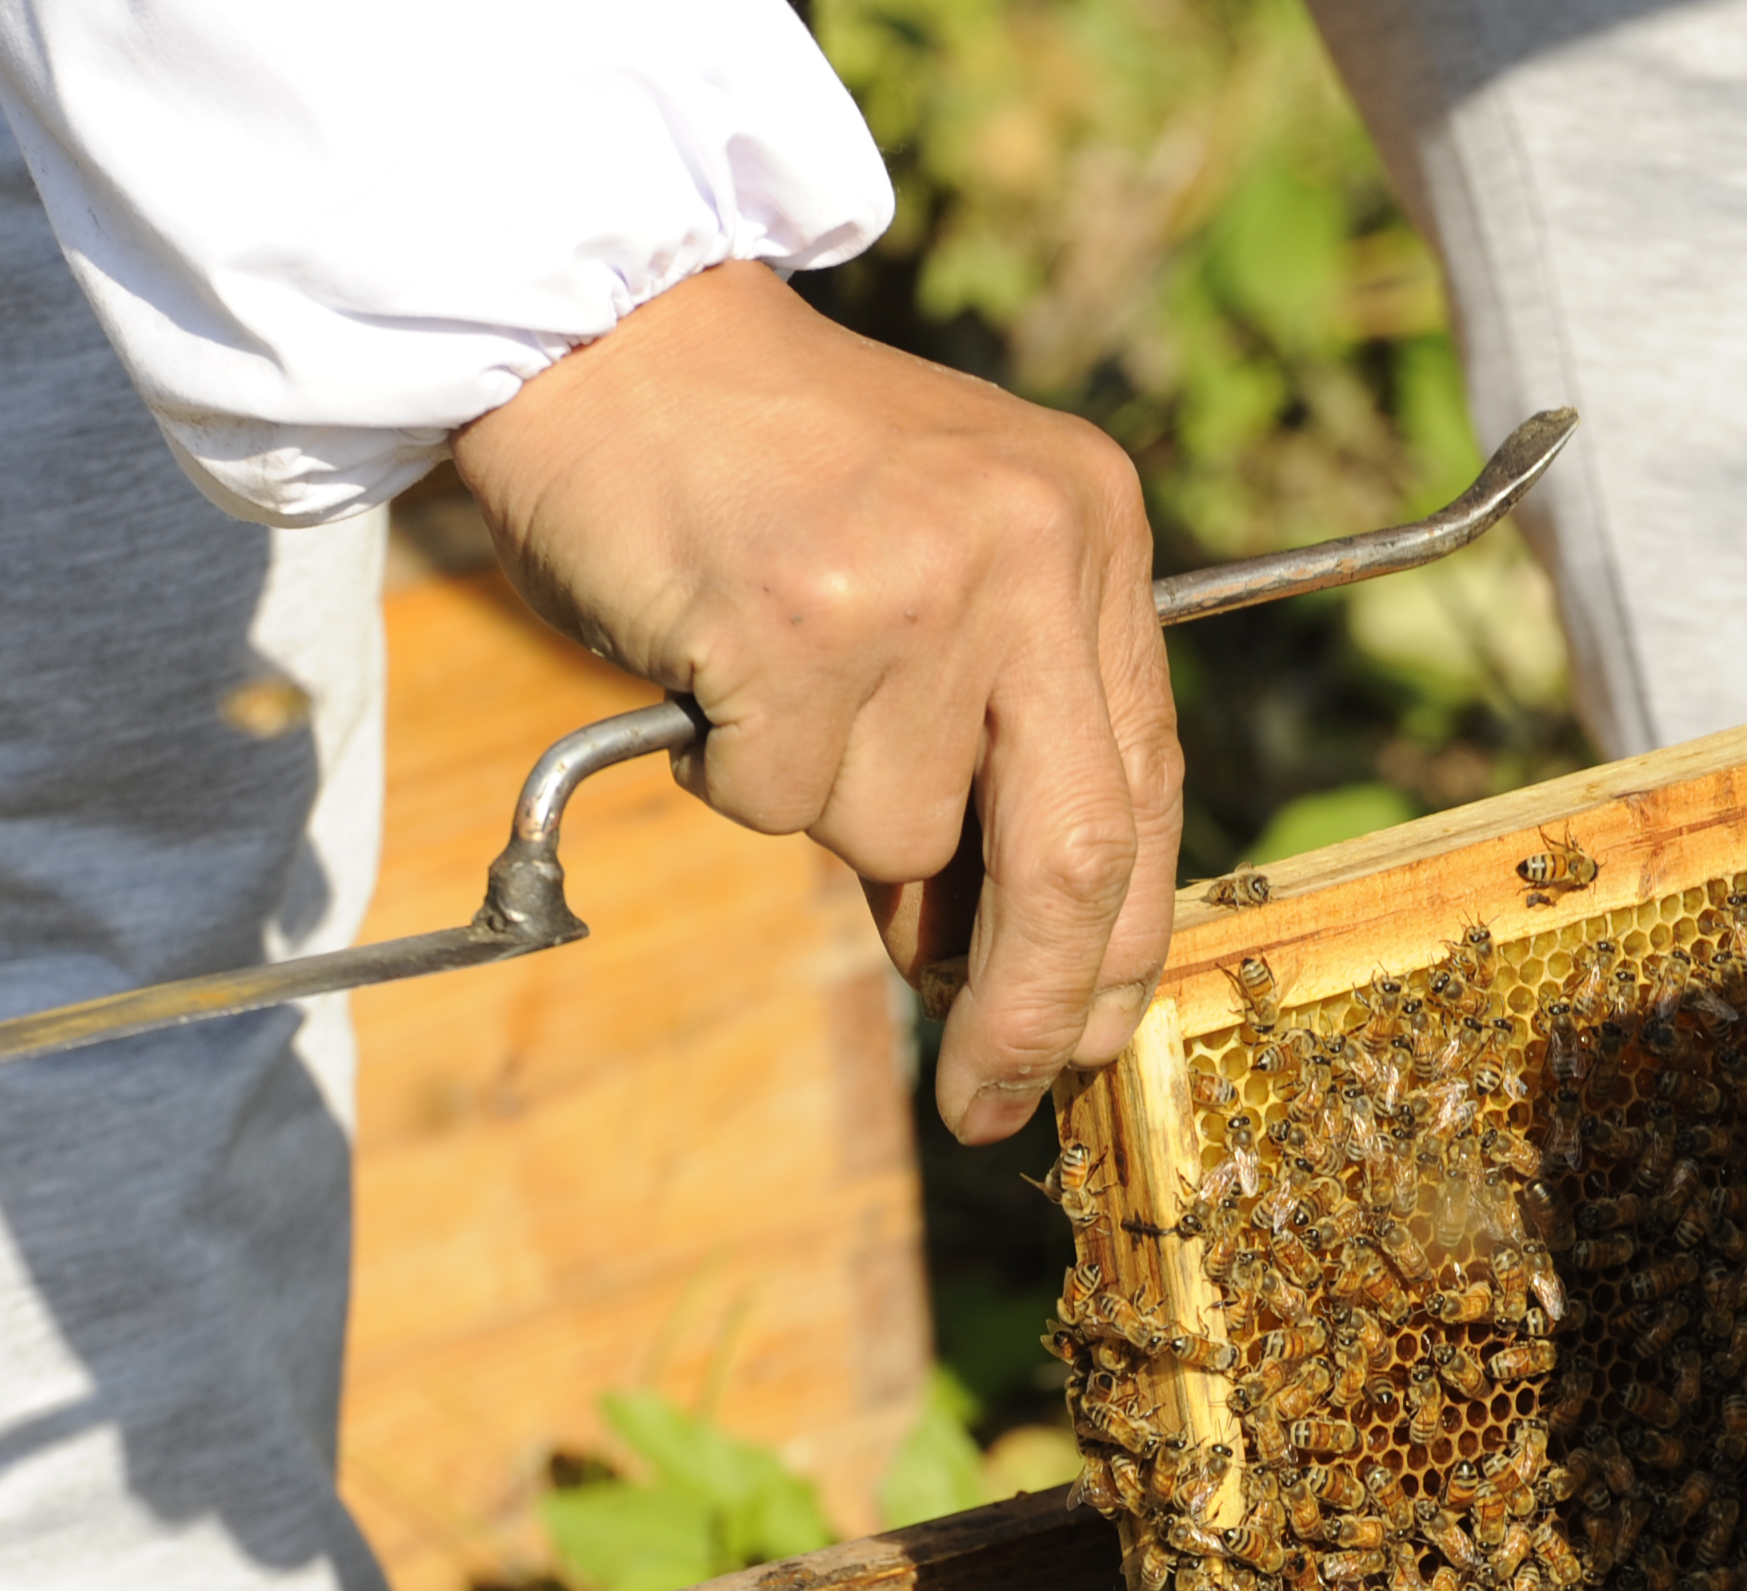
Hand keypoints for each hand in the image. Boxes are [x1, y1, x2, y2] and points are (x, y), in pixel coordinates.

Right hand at [455, 262, 1179, 1144]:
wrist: (601, 330)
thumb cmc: (757, 475)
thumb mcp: (927, 581)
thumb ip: (979, 750)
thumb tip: (983, 968)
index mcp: (1092, 535)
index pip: (1145, 793)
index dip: (1112, 948)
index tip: (1073, 1050)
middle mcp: (1035, 553)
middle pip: (1076, 856)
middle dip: (1027, 1006)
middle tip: (989, 1104)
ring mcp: (925, 585)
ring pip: (897, 836)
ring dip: (817, 812)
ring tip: (766, 680)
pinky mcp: (803, 621)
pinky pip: (777, 800)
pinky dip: (731, 771)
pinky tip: (709, 657)